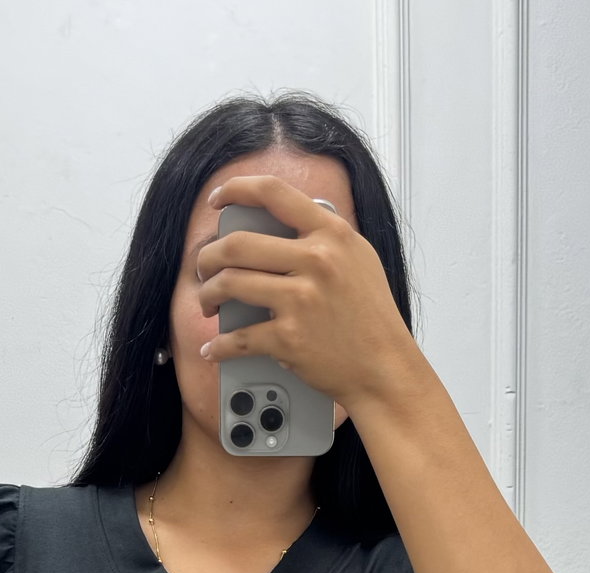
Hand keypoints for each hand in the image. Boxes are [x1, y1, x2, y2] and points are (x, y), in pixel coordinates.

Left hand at [194, 171, 420, 409]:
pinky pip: (238, 338)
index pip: (273, 193)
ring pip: (230, 284)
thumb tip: (283, 227)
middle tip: (205, 270)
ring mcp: (300, 300)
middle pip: (237, 243)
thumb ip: (324, 238)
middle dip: (208, 257)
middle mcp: (315, 260)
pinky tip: (214, 348)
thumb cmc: (372, 316)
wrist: (384, 367)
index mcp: (330, 234)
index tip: (218, 200)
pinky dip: (219, 346)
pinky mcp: (289, 339)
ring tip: (209, 303)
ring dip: (207, 295)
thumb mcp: (358, 258)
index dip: (236, 189)